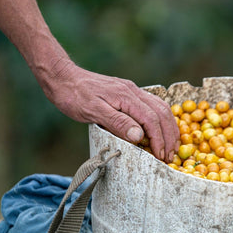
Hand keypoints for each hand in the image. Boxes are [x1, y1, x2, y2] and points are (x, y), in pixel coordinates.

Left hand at [38, 58, 179, 161]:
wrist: (62, 76)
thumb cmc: (73, 96)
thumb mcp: (92, 112)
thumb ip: (118, 123)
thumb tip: (140, 136)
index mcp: (127, 97)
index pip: (152, 120)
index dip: (159, 139)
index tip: (161, 156)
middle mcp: (133, 92)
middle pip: (162, 113)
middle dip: (169, 135)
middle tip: (170, 154)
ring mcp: (132, 91)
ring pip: (161, 107)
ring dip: (168, 127)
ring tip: (170, 144)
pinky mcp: (128, 93)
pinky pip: (152, 105)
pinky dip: (161, 119)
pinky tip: (159, 128)